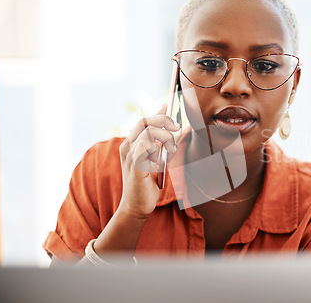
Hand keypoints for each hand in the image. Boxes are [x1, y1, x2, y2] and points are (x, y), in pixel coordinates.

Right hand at [118, 104, 180, 218]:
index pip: (144, 121)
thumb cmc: (147, 184)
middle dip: (164, 121)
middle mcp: (127, 146)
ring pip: (149, 132)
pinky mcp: (134, 164)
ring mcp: (129, 155)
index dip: (157, 112)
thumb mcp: (159, 160)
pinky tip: (159, 162)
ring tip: (170, 151)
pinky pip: (146, 146)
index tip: (168, 104)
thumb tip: (183, 129)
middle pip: (145, 121)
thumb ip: (166, 144)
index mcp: (132, 144)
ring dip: (165, 138)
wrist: (137, 206)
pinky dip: (157, 150)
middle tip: (177, 128)